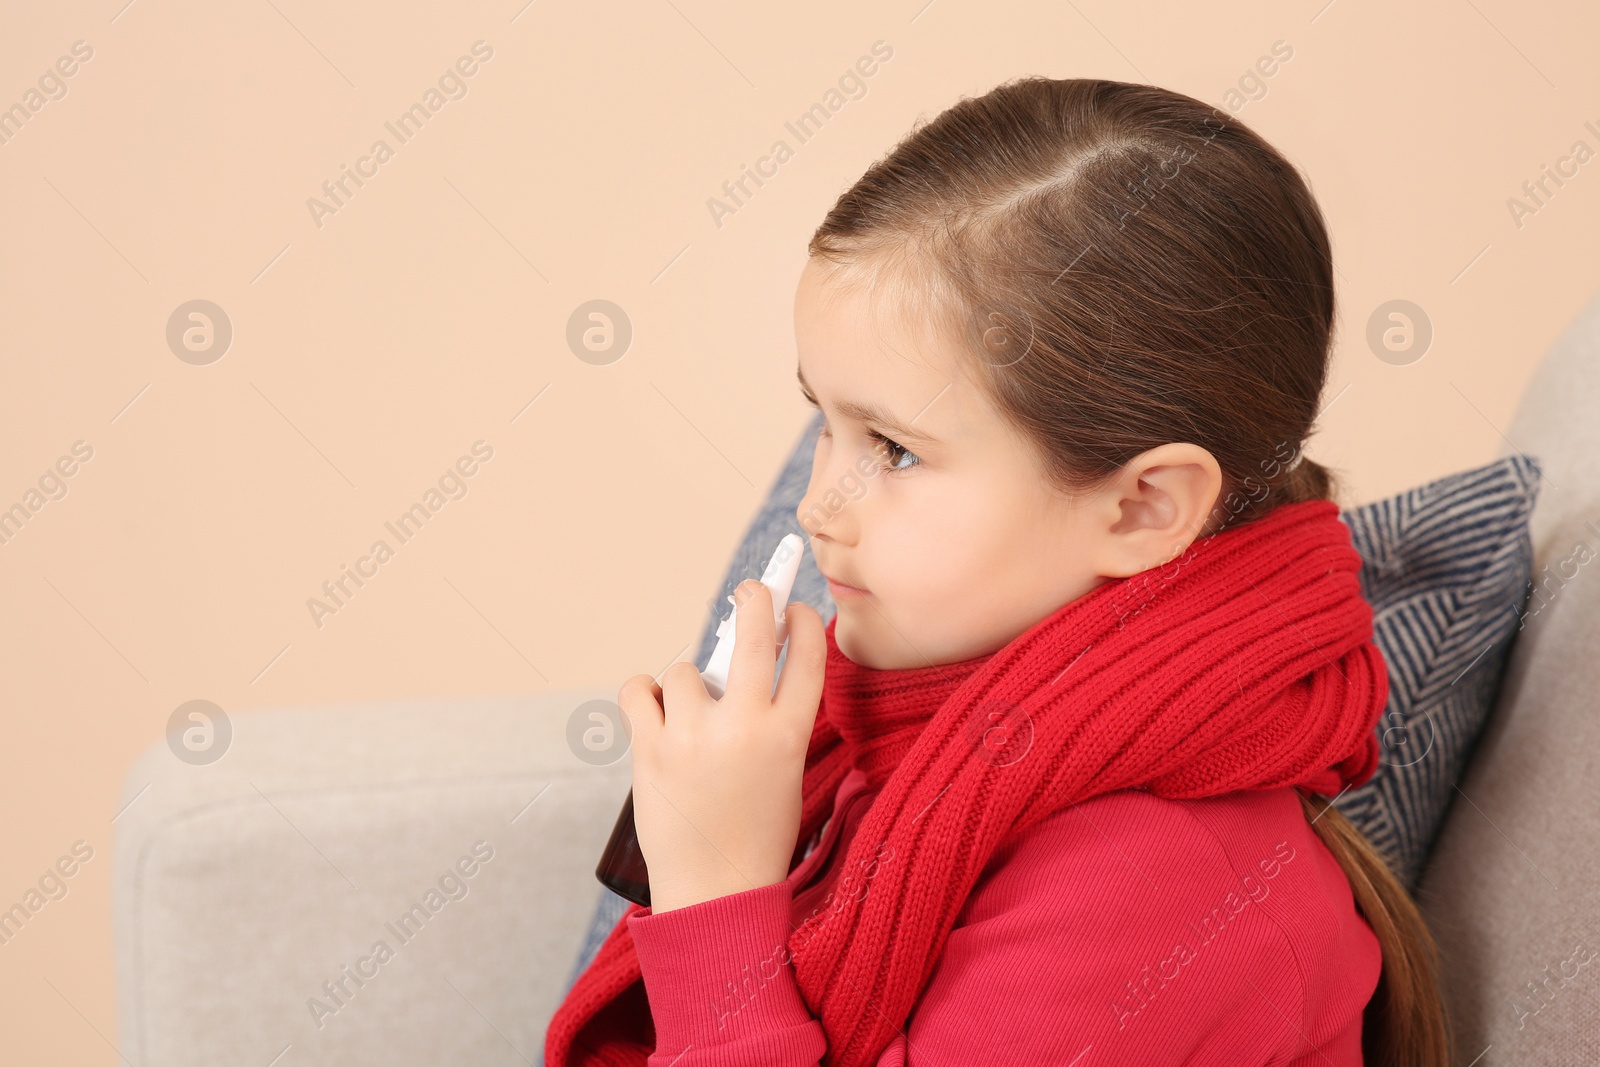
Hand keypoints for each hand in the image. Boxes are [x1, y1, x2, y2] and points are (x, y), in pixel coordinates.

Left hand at [619, 580, 826, 912]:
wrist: (716, 894)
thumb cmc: (755, 834)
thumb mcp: (785, 772)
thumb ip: (773, 719)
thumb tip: (743, 659)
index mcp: (790, 736)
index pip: (806, 654)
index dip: (802, 621)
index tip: (793, 609)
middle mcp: (745, 727)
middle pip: (754, 632)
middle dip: (755, 599)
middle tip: (750, 590)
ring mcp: (694, 736)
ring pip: (683, 670)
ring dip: (684, 686)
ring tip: (689, 722)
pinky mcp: (649, 750)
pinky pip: (639, 690)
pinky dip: (644, 696)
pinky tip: (654, 713)